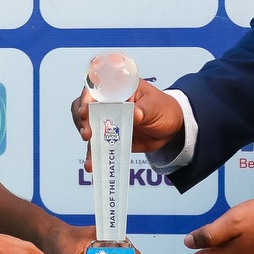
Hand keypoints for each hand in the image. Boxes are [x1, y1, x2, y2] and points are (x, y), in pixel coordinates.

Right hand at [71, 79, 185, 169]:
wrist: (172, 129)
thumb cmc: (164, 109)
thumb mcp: (155, 106)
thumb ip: (144, 110)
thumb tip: (135, 113)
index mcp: (118, 89)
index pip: (96, 89)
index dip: (86, 98)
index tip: (85, 111)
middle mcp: (108, 103)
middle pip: (84, 108)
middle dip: (81, 120)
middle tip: (87, 133)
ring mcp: (108, 121)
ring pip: (88, 128)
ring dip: (86, 140)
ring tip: (90, 153)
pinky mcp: (111, 138)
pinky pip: (98, 146)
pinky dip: (94, 155)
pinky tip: (92, 165)